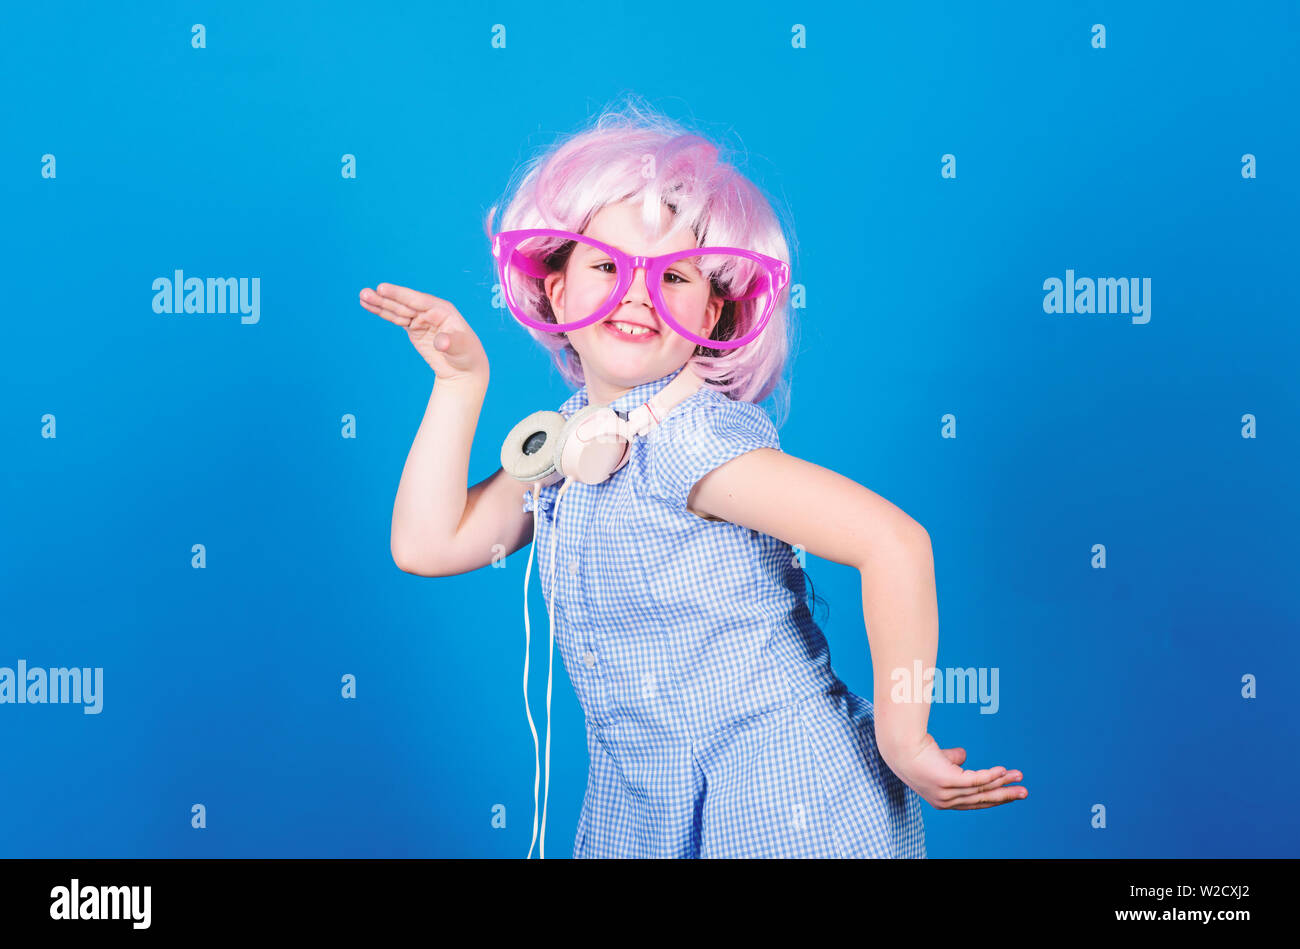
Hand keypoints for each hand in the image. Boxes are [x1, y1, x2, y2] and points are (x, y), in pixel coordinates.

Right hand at [359, 283, 488, 385]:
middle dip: (385, 298)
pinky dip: (383, 312)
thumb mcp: (461, 349)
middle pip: (404, 303)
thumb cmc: (466, 356)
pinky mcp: (414, 327)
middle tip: (365, 293)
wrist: (464, 368)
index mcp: (443, 310)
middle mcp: (430, 311)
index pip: (418, 300)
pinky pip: (396, 318)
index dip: (400, 294)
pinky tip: (369, 305)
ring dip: (380, 304)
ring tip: (362, 297)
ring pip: (397, 309)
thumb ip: (452, 343)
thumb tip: (442, 342)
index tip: (382, 288)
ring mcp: (421, 319)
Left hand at [877, 732, 1026, 809]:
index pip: (973, 801)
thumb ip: (952, 760)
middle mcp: (945, 801)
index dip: (993, 796)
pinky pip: (975, 780)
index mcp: (943, 799)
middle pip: (982, 800)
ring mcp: (946, 793)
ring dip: (1002, 782)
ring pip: (981, 789)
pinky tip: (1003, 770)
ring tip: (1019, 776)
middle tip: (1024, 792)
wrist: (900, 745)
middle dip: (1005, 795)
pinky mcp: (948, 781)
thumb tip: (964, 755)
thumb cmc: (915, 750)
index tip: (1009, 790)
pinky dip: (991, 775)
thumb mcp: (939, 759)